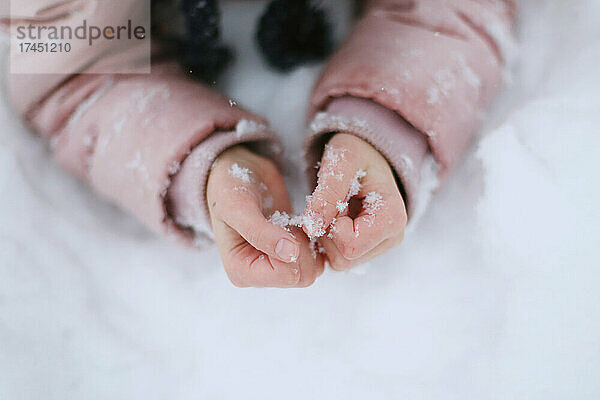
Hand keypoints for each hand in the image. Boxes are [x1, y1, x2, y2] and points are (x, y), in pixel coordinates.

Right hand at [208, 145, 323, 287]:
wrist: (239, 171)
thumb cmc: (229, 188)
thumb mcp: (238, 206)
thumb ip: (261, 232)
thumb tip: (290, 255)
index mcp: (241, 271)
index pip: (286, 275)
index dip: (294, 248)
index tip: (283, 223)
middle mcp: (259, 275)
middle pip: (304, 276)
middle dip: (303, 246)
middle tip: (288, 221)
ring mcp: (277, 267)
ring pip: (314, 268)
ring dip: (311, 241)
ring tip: (291, 221)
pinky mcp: (292, 257)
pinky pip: (320, 258)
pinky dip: (318, 239)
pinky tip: (302, 222)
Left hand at [303, 133, 406, 270]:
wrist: (366, 153)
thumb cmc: (357, 151)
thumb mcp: (342, 161)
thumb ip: (327, 193)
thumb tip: (311, 227)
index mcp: (392, 217)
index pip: (350, 246)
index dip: (332, 225)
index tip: (336, 200)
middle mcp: (391, 238)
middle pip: (344, 258)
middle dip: (328, 232)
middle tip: (333, 202)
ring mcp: (380, 246)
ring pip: (339, 262)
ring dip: (327, 236)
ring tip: (335, 207)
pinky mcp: (367, 250)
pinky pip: (337, 258)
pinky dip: (328, 240)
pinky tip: (334, 217)